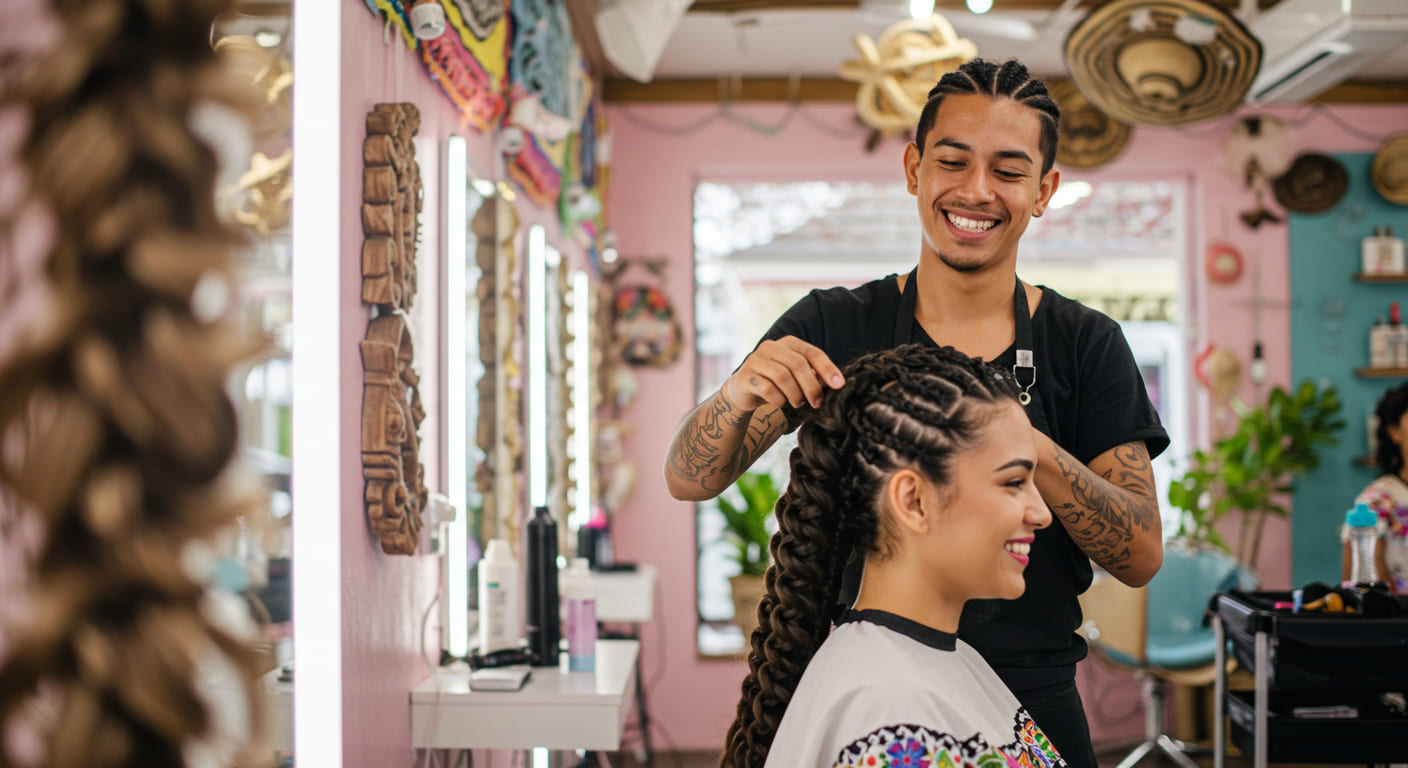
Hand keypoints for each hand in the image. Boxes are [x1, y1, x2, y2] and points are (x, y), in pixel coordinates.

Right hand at [723, 336, 844, 410]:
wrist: (744, 391)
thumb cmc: (777, 383)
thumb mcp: (798, 377)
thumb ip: (815, 375)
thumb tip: (837, 382)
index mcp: (788, 342)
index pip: (812, 352)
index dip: (828, 369)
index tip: (840, 385)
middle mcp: (770, 347)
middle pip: (797, 364)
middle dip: (811, 386)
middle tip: (817, 403)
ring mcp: (755, 360)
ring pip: (782, 376)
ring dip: (795, 394)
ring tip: (798, 403)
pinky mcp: (745, 376)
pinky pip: (767, 389)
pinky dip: (779, 400)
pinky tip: (781, 403)